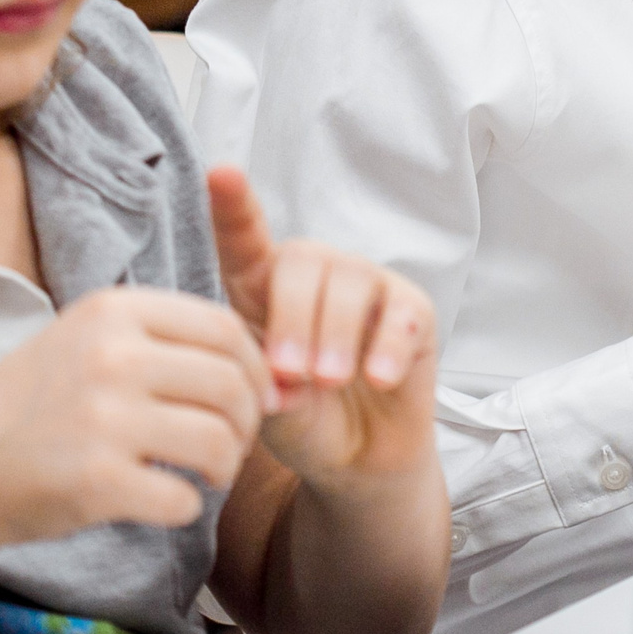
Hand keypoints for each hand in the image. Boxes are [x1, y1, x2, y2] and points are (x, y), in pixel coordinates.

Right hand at [0, 284, 271, 551]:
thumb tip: (264, 367)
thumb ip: (165, 340)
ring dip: (226, 466)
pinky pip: (183, 498)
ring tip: (207, 474)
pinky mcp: (96, 481)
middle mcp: (111, 357)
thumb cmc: (38, 404)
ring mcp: (103, 419)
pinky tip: (166, 501)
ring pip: (218, 441)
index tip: (255, 398)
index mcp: (114, 311)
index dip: (257, 368)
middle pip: (231, 384)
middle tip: (231, 446)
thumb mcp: (90, 340)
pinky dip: (187, 507)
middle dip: (248, 422)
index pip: (226, 328)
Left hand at [208, 168, 439, 485]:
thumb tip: (284, 380)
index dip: (234, 207)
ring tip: (326, 383)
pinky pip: (402, 313)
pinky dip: (386, 348)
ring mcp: (367, 287)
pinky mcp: (412, 312)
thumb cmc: (301, 419)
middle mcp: (315, 275)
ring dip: (335, 334)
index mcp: (262, 287)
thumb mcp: (266, 404)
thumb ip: (266, 383)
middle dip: (293, 317)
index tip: (220, 174)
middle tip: (289, 374)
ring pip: (351, 278)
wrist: (356, 459)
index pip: (244, 241)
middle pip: (303, 259)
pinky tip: (377, 380)